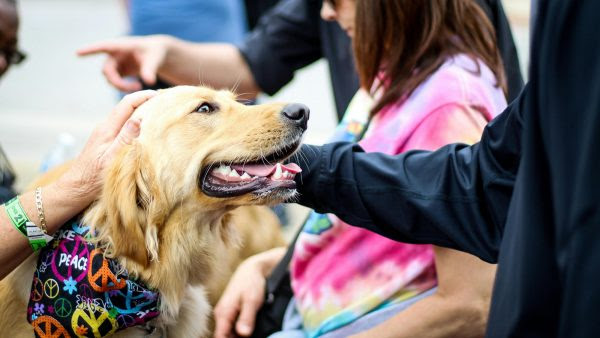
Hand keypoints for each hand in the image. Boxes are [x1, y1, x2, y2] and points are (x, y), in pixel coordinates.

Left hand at [55, 90, 156, 207]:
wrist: (75, 189)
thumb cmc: (93, 178)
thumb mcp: (111, 159)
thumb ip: (125, 139)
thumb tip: (138, 118)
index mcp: (107, 129)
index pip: (127, 104)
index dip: (143, 96)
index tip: (160, 94)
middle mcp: (105, 128)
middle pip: (126, 107)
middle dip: (144, 101)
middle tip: (164, 101)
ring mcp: (105, 135)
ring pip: (125, 117)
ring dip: (141, 111)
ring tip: (158, 112)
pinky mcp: (106, 143)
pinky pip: (123, 127)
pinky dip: (136, 123)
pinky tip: (145, 129)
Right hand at [78, 36, 170, 91]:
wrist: (157, 55)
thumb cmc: (156, 52)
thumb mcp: (155, 59)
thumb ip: (150, 69)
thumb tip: (149, 82)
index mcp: (121, 46)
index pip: (104, 47)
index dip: (91, 50)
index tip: (77, 53)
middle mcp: (114, 54)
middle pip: (107, 70)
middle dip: (117, 82)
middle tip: (135, 88)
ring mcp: (115, 63)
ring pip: (110, 78)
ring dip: (121, 85)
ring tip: (138, 86)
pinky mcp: (119, 71)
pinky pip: (115, 82)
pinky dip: (124, 87)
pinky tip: (136, 86)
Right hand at [213, 247, 285, 337]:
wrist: (252, 269)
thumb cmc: (252, 283)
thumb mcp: (251, 300)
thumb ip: (246, 317)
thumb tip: (243, 334)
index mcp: (223, 313)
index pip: (220, 337)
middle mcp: (221, 315)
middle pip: (224, 336)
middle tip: (251, 336)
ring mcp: (226, 314)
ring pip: (229, 332)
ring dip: (238, 336)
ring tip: (253, 333)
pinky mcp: (232, 313)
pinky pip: (233, 327)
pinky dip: (240, 331)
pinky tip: (250, 330)